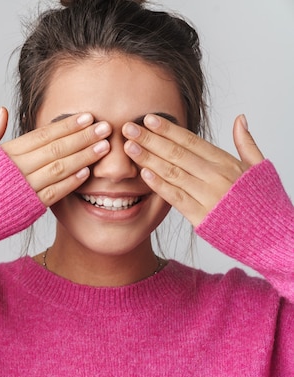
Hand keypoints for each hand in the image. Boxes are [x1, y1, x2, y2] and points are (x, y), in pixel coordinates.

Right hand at [0, 107, 110, 205]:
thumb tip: (3, 110)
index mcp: (5, 153)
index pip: (43, 135)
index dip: (67, 126)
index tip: (87, 117)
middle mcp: (16, 169)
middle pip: (56, 149)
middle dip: (83, 137)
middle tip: (105, 127)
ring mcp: (23, 189)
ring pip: (59, 169)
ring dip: (83, 157)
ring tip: (104, 147)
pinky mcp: (28, 208)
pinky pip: (54, 193)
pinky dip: (71, 182)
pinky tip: (86, 172)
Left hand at [122, 114, 264, 225]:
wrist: (271, 234)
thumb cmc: (263, 201)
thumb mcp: (259, 167)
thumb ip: (246, 142)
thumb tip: (240, 118)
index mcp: (226, 163)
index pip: (191, 141)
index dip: (168, 129)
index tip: (148, 118)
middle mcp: (216, 177)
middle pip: (177, 154)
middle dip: (150, 139)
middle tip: (128, 128)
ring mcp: (208, 196)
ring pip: (173, 173)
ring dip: (148, 159)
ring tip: (129, 147)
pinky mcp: (201, 216)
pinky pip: (176, 198)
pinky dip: (159, 185)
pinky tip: (144, 174)